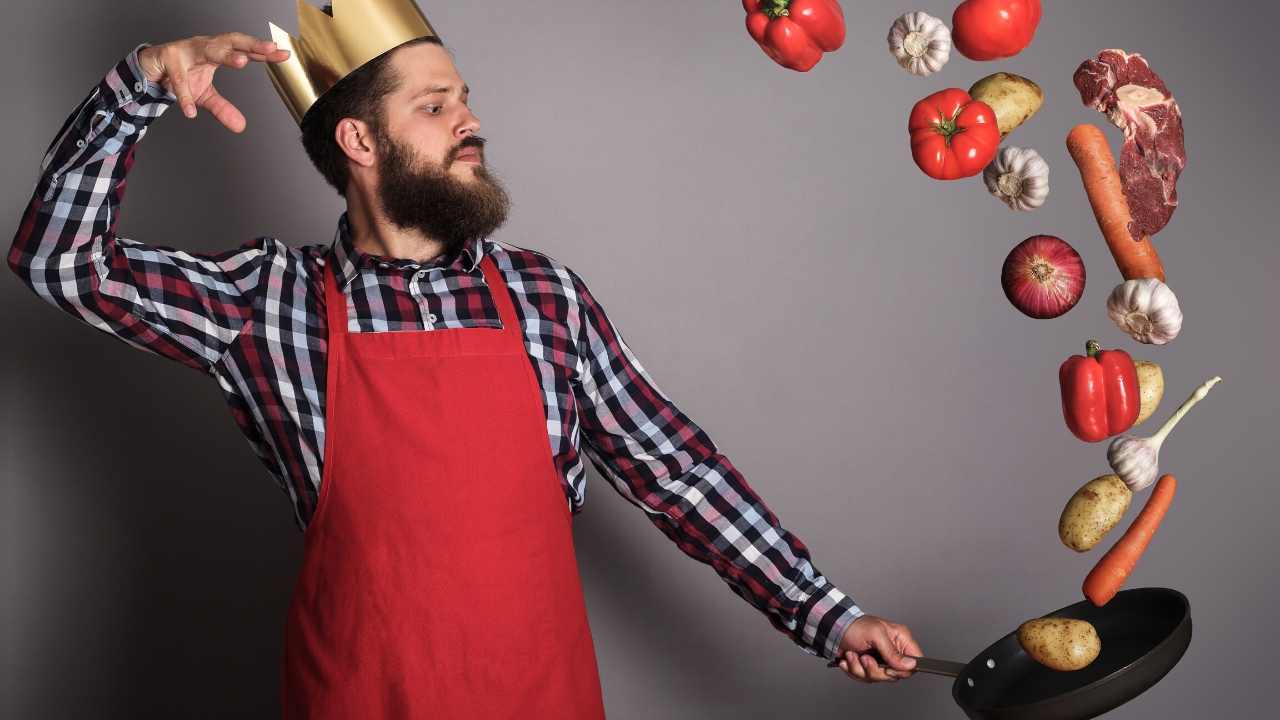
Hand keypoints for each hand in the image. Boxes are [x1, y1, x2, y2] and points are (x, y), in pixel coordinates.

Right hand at [137, 33, 291, 132]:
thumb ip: (222, 109)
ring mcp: (186, 49)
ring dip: (224, 54)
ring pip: (207, 50)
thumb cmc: (181, 74)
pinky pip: (178, 77)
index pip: (244, 49)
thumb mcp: (205, 96)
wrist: (150, 69)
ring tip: (241, 62)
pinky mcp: (167, 57)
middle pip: (231, 41)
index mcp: (217, 51)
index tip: (284, 55)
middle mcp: (205, 45)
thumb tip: (241, 126)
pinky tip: (190, 111)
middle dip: (251, 44)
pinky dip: (184, 94)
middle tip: (270, 48)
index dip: (264, 51)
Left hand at [834, 614, 921, 683]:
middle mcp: (893, 651)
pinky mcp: (868, 667)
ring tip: (852, 655)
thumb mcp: (876, 635)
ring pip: (878, 678)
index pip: (914, 661)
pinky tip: (848, 658)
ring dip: (860, 668)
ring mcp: (881, 660)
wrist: (833, 629)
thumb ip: (892, 652)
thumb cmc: (855, 626)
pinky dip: (853, 670)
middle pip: (895, 675)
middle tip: (864, 658)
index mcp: (900, 639)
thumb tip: (910, 665)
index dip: (903, 670)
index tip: (888, 667)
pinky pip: (865, 678)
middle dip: (875, 669)